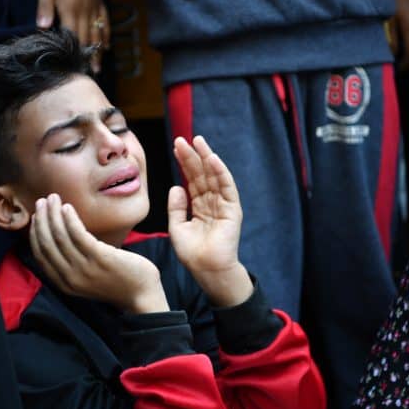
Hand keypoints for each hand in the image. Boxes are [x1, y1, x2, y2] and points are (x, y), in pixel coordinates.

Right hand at [30, 194, 167, 313]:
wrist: (142, 293)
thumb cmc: (117, 280)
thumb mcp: (88, 276)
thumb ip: (73, 263)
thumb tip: (61, 236)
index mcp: (64, 283)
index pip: (40, 255)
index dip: (35, 233)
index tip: (37, 216)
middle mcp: (70, 278)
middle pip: (46, 244)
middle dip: (41, 219)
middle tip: (43, 201)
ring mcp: (85, 269)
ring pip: (60, 237)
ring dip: (53, 214)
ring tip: (53, 198)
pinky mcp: (100, 258)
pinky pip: (78, 235)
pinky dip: (70, 219)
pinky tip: (68, 207)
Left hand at [36, 0, 109, 72]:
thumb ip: (45, 8)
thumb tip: (43, 29)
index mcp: (70, 10)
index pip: (73, 37)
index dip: (75, 53)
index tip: (77, 68)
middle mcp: (84, 13)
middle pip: (87, 39)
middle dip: (88, 57)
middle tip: (90, 75)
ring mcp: (94, 9)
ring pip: (97, 34)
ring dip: (98, 51)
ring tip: (98, 67)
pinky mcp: (100, 3)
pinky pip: (105, 22)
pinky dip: (107, 35)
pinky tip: (107, 46)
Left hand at [168, 136, 252, 306]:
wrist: (207, 270)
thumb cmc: (193, 254)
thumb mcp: (177, 228)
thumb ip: (176, 207)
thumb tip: (176, 187)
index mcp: (200, 207)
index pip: (192, 180)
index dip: (184, 164)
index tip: (176, 148)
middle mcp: (212, 203)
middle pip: (202, 175)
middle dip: (192, 157)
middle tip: (182, 139)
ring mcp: (223, 205)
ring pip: (214, 176)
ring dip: (206, 158)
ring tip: (197, 141)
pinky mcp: (232, 209)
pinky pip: (227, 187)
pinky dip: (220, 172)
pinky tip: (212, 158)